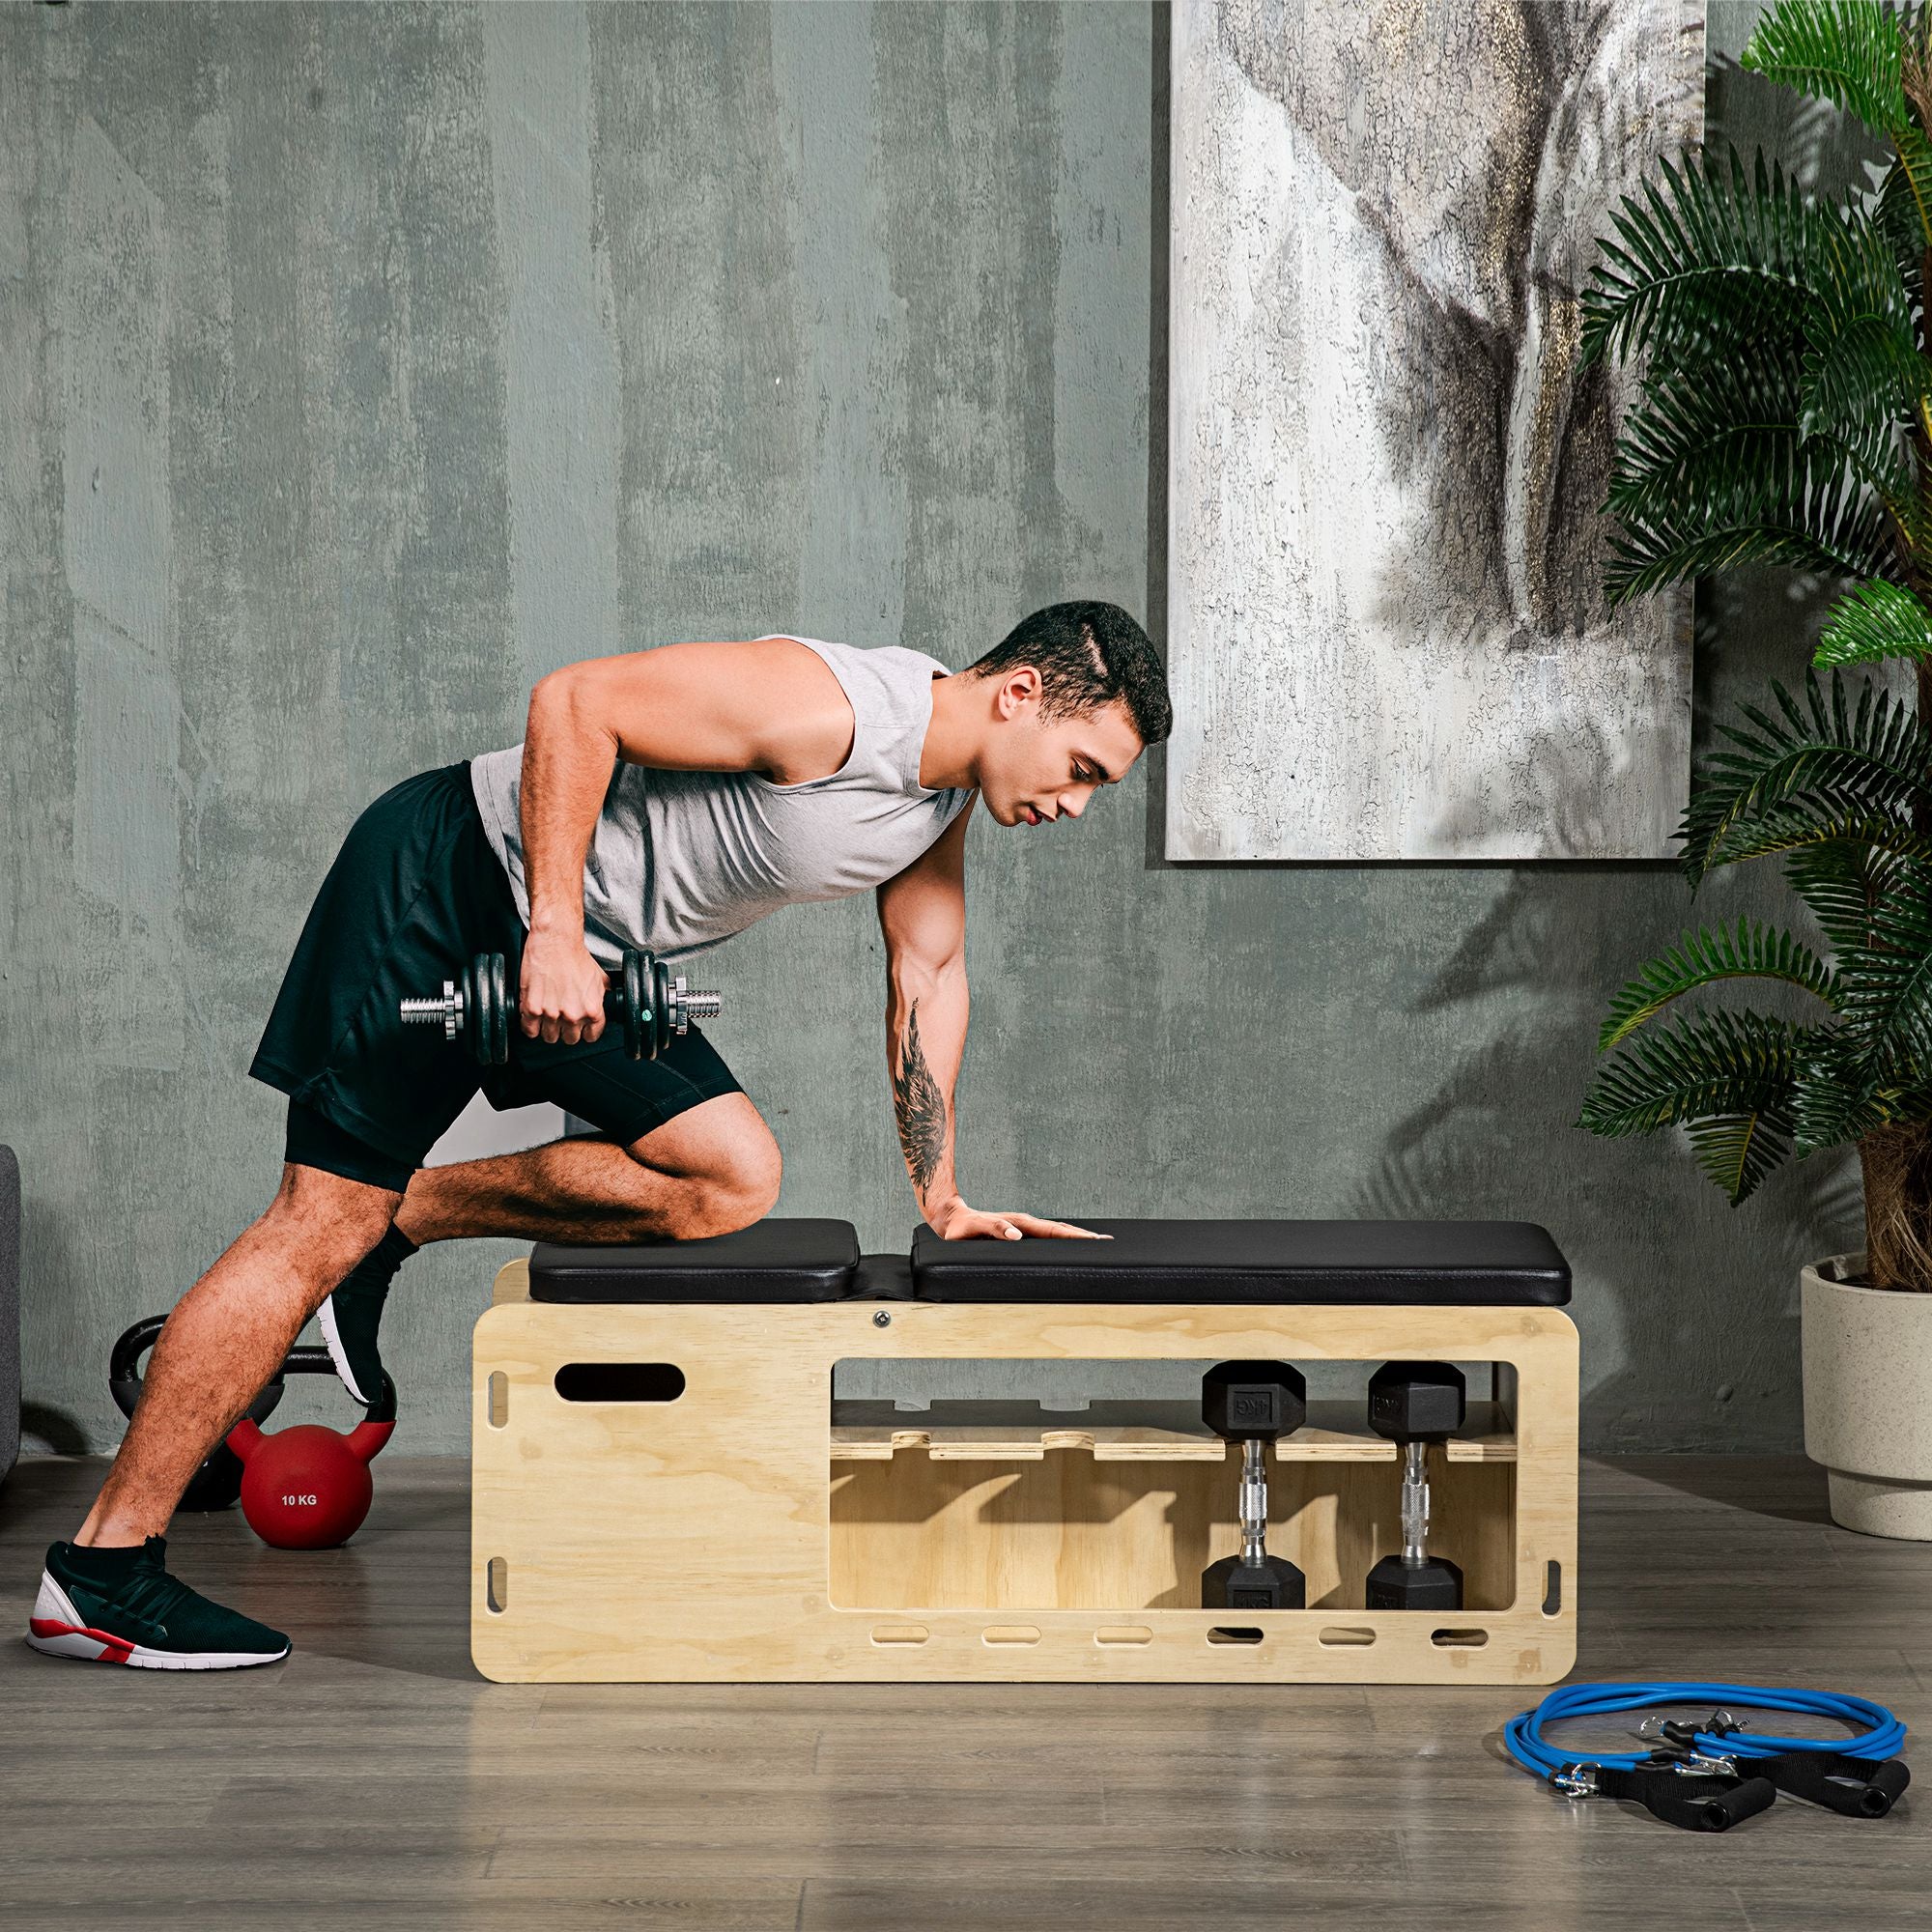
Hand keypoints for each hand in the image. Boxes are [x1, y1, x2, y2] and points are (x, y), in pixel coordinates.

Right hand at [519, 930, 610, 1045]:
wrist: (555, 941)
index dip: (584, 1031)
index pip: (591, 1037)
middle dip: (566, 1030)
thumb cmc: (575, 955)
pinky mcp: (531, 1008)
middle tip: (562, 1017)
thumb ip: (601, 997)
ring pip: (549, 1037)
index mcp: (592, 1010)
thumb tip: (604, 1005)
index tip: (579, 1026)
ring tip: (548, 1015)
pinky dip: (530, 1026)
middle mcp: (573, 1015)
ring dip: (548, 1028)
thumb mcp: (598, 978)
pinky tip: (534, 1016)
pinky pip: (530, 1031)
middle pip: (569, 1039)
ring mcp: (551, 1013)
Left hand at [926, 1199, 1110, 1241]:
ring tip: (1095, 1242)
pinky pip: (1044, 1234)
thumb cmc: (960, 1228)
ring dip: (1074, 1236)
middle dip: (1083, 1236)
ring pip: (1054, 1230)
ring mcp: (1022, 1226)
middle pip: (1059, 1229)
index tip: (1094, 1240)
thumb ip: (994, 1229)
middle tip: (1106, 1241)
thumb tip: (1016, 1235)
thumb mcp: (973, 1229)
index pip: (1052, 1231)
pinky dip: (1061, 1237)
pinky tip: (1067, 1244)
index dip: (1073, 1237)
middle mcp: (1023, 1223)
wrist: (950, 1219)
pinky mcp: (1018, 1230)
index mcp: (1018, 1224)